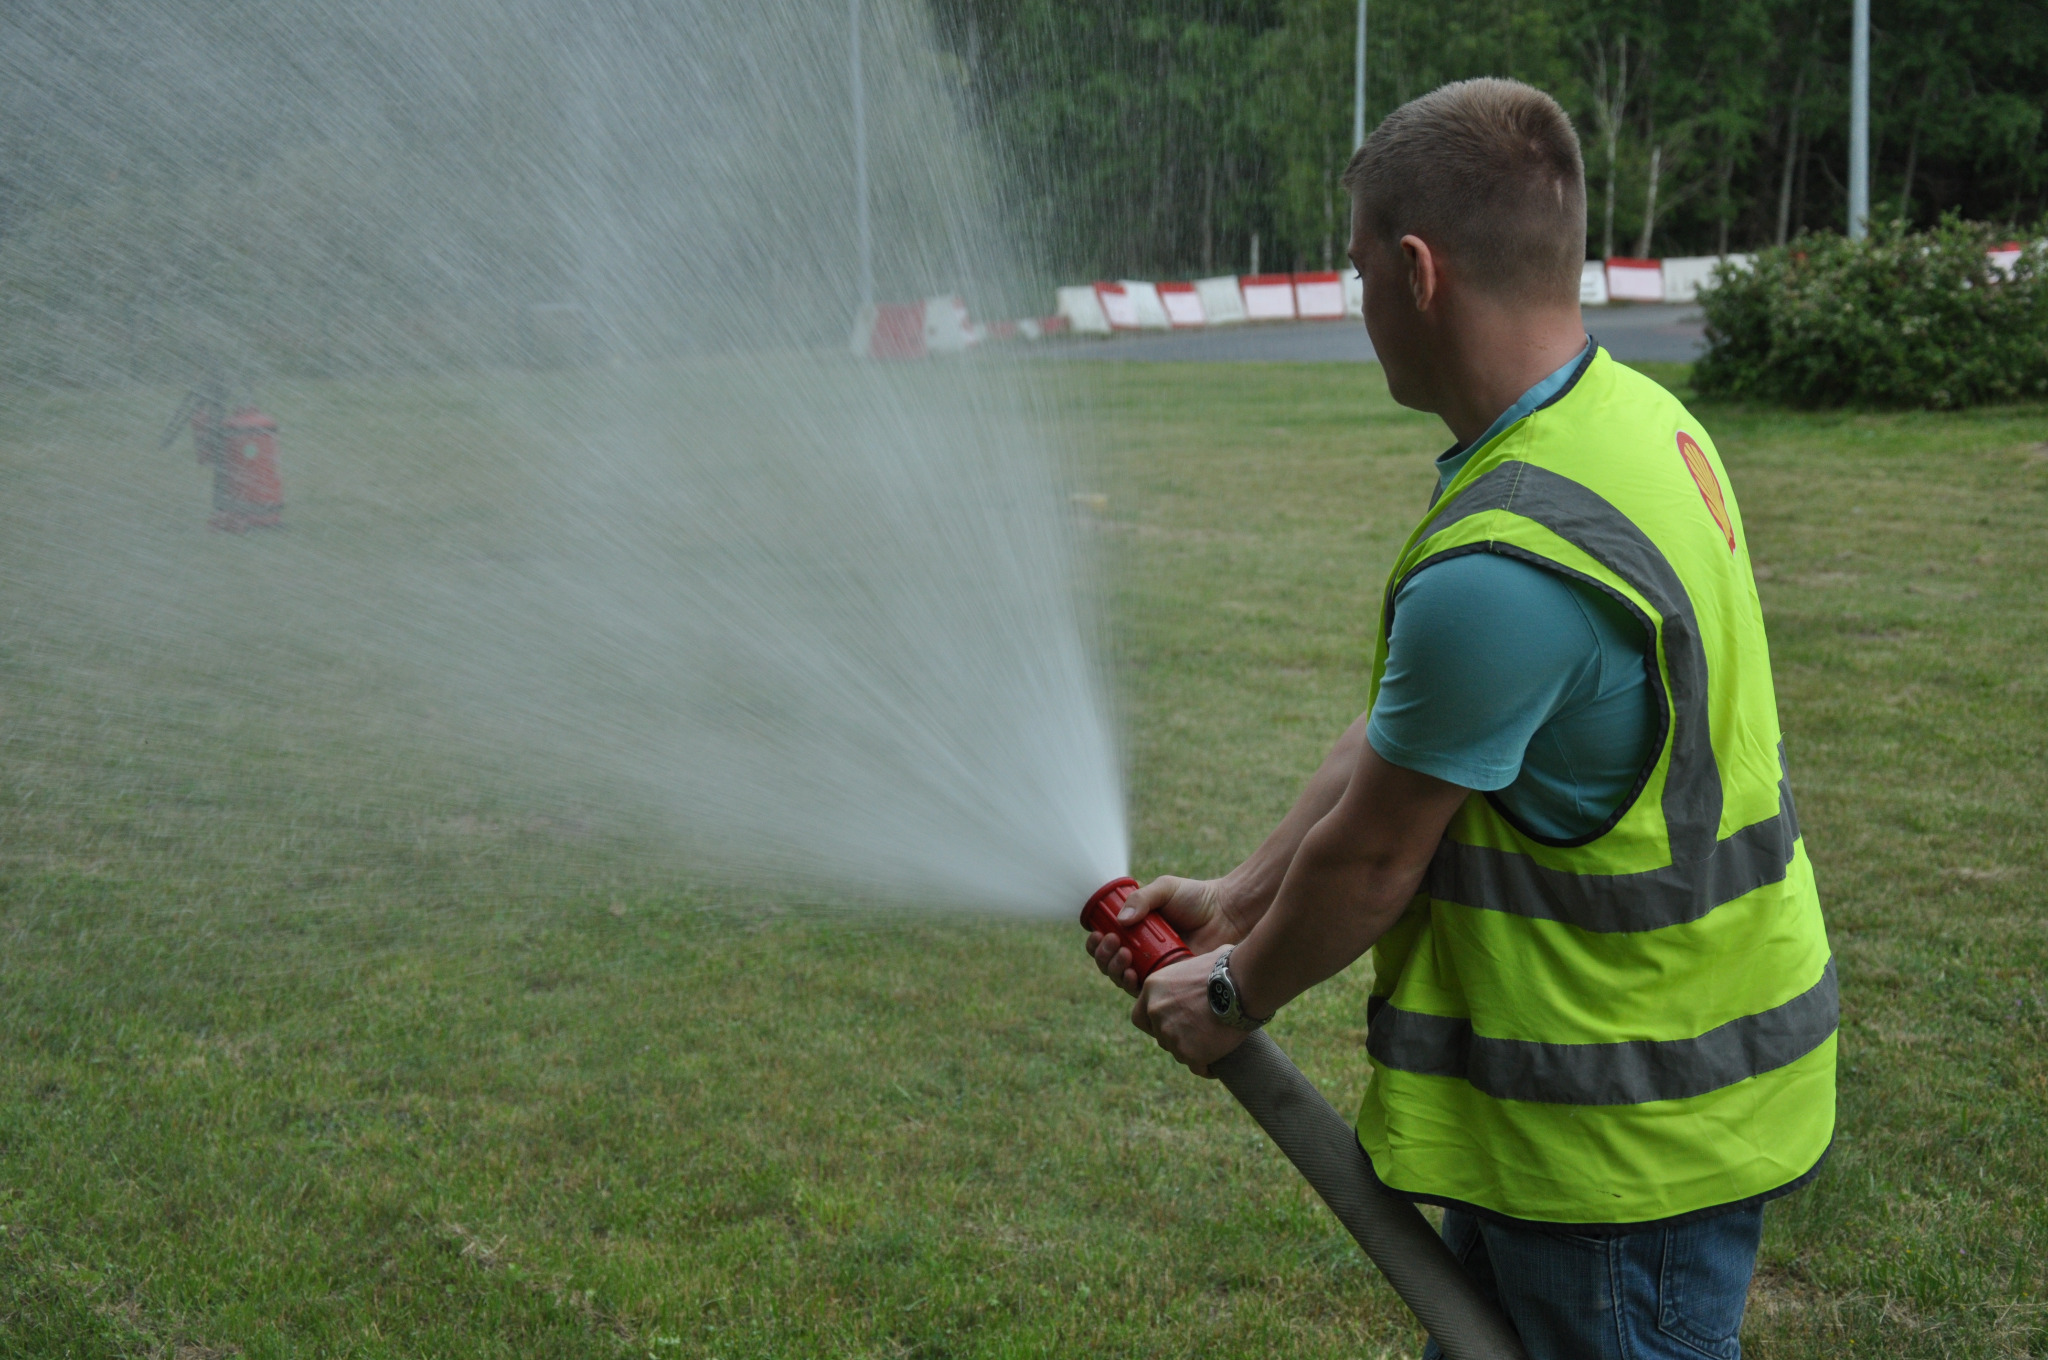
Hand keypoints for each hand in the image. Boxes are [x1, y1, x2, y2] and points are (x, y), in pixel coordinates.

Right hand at [1085, 875, 1239, 995]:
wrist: (1227, 913)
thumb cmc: (1198, 898)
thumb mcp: (1165, 889)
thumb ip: (1141, 898)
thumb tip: (1120, 921)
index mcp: (1136, 930)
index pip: (1106, 941)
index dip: (1096, 943)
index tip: (1098, 934)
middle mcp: (1141, 952)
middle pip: (1109, 963)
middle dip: (1103, 956)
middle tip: (1114, 944)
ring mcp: (1155, 969)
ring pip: (1122, 979)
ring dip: (1114, 970)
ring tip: (1124, 957)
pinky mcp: (1169, 984)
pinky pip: (1144, 993)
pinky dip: (1132, 986)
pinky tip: (1133, 975)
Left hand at [1131, 949, 1246, 1077]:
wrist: (1242, 985)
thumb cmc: (1227, 968)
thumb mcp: (1198, 962)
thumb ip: (1189, 973)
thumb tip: (1206, 966)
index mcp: (1153, 988)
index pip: (1140, 1016)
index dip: (1154, 1023)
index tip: (1171, 1024)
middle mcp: (1155, 1012)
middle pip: (1160, 1036)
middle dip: (1176, 1037)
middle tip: (1197, 1034)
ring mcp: (1170, 1034)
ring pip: (1178, 1052)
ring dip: (1192, 1051)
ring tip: (1212, 1044)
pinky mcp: (1189, 1053)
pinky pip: (1197, 1067)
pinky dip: (1207, 1067)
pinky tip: (1216, 1064)